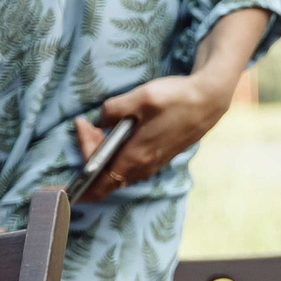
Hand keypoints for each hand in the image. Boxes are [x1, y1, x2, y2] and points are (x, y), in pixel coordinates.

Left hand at [74, 6, 268, 196]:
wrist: (210, 99)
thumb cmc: (177, 98)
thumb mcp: (140, 97)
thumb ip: (113, 110)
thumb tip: (101, 122)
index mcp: (135, 155)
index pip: (99, 183)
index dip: (77, 181)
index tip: (70, 152)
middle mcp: (144, 165)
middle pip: (105, 176)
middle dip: (89, 153)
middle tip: (87, 124)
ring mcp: (154, 162)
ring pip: (118, 171)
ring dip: (104, 153)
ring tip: (100, 128)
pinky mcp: (161, 155)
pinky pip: (131, 165)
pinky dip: (117, 153)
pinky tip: (119, 133)